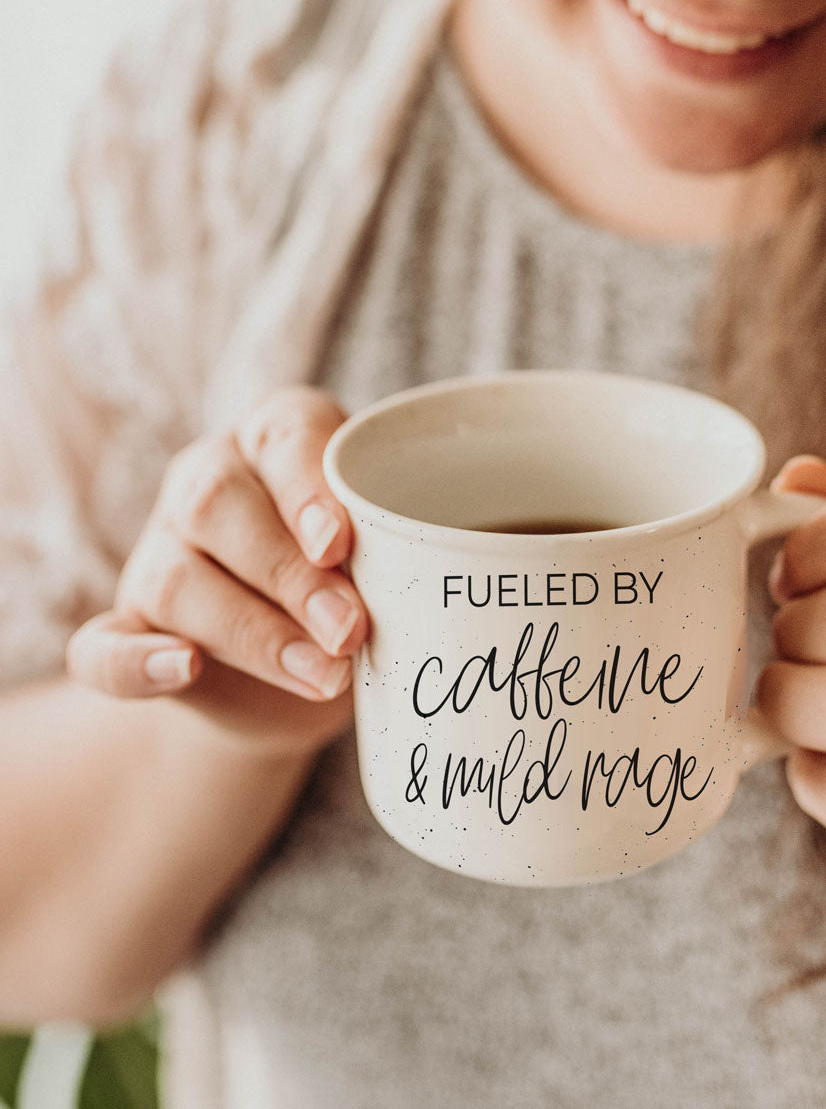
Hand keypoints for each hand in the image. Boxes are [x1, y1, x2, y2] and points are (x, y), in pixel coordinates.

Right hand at [66, 387, 368, 751]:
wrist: (294, 677)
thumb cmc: (361, 587)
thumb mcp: (387, 558)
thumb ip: (395, 551)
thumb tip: (432, 579)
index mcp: (279, 440)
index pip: (286, 437)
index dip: (308, 489)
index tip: (341, 544)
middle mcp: (209, 481)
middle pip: (218, 506)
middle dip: (289, 574)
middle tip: (351, 629)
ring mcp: (158, 553)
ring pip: (176, 579)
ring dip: (251, 632)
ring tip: (322, 675)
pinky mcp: (129, 629)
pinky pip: (104, 647)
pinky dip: (137, 663)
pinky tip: (181, 670)